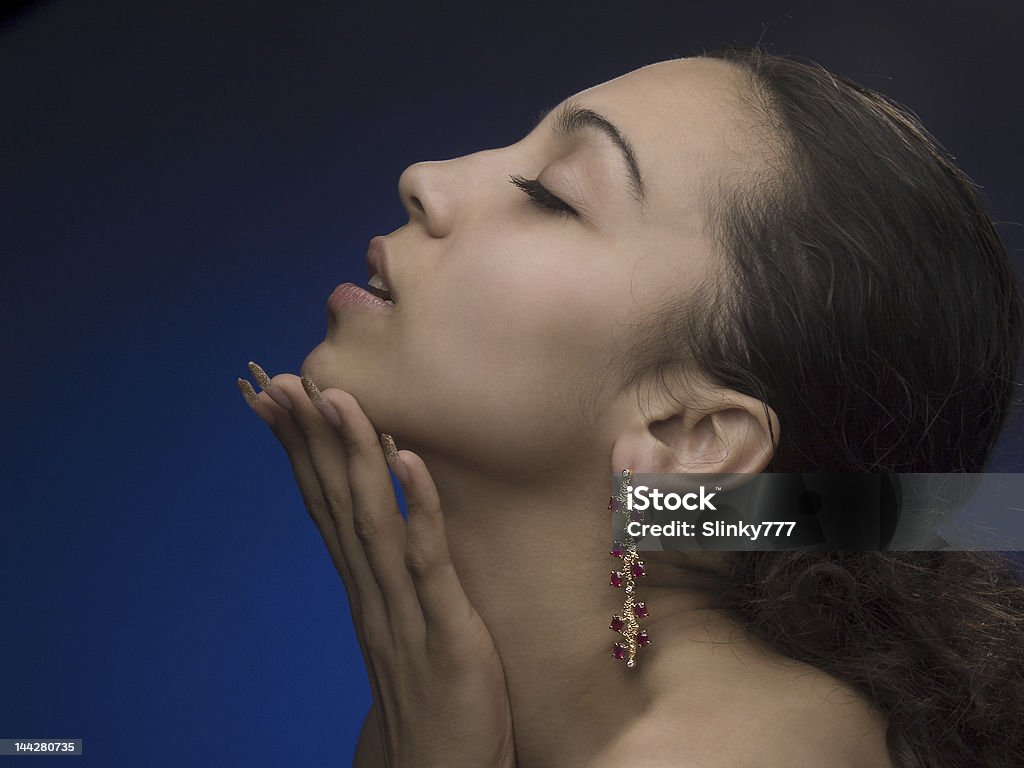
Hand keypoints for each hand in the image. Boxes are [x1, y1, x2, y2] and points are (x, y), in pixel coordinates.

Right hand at [238, 365, 516, 767]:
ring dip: (352, 458)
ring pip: (370, 521)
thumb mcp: (405, 625)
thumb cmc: (430, 693)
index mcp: (364, 587)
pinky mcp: (446, 632)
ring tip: (338, 399)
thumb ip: (391, 575)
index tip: (278, 399)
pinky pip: (428, 562)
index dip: (300, 451)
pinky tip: (408, 462)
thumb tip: (381, 528)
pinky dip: (417, 509)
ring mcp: (403, 611)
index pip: (324, 506)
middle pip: (334, 504)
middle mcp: (371, 593)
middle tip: (282, 379)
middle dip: (308, 440)